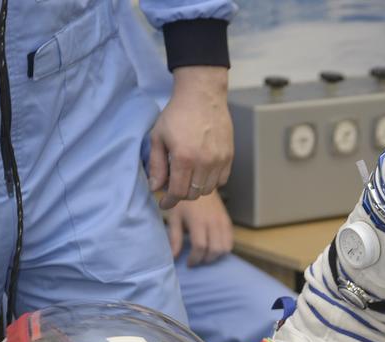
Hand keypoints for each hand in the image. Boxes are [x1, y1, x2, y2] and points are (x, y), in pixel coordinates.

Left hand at [149, 66, 233, 210]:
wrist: (202, 95)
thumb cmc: (177, 114)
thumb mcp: (158, 137)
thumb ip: (156, 165)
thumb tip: (155, 187)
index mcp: (183, 158)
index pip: (178, 192)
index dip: (169, 201)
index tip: (163, 203)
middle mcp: (204, 162)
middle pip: (193, 194)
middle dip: (181, 194)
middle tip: (173, 186)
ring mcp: (219, 160)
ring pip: (208, 189)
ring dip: (196, 189)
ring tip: (187, 177)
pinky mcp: (229, 156)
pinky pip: (221, 180)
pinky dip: (211, 181)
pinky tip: (202, 172)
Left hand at [166, 193, 233, 266]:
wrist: (198, 182)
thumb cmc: (183, 201)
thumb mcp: (175, 217)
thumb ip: (174, 237)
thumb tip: (173, 256)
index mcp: (198, 220)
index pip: (200, 246)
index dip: (194, 259)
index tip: (188, 263)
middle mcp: (213, 221)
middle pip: (215, 250)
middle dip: (205, 259)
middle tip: (196, 260)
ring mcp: (222, 221)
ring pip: (225, 247)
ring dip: (216, 256)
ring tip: (205, 255)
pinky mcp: (227, 220)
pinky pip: (230, 240)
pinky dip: (223, 248)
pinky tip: (213, 247)